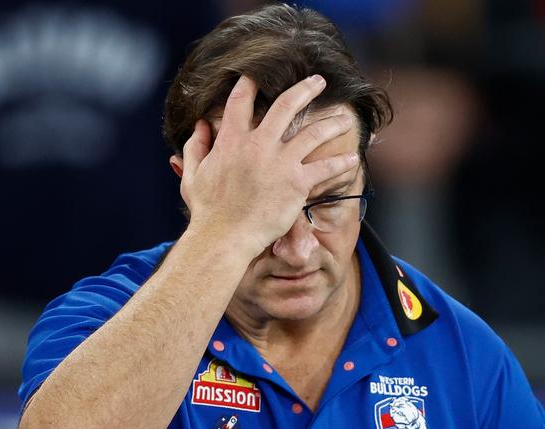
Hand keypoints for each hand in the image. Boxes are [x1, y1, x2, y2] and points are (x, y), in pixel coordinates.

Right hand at [173, 75, 358, 256]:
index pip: (240, 102)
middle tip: (318, 82)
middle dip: (305, 89)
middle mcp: (258, 145)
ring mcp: (280, 162)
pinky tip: (353, 159)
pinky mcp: (296, 183)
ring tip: (344, 119)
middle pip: (286, 106)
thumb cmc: (207, 211)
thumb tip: (199, 126)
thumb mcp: (192, 175)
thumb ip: (195, 147)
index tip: (257, 75)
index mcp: (231, 141)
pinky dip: (341, 164)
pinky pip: (325, 168)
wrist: (225, 236)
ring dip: (332, 124)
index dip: (249, 84)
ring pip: (313, 133)